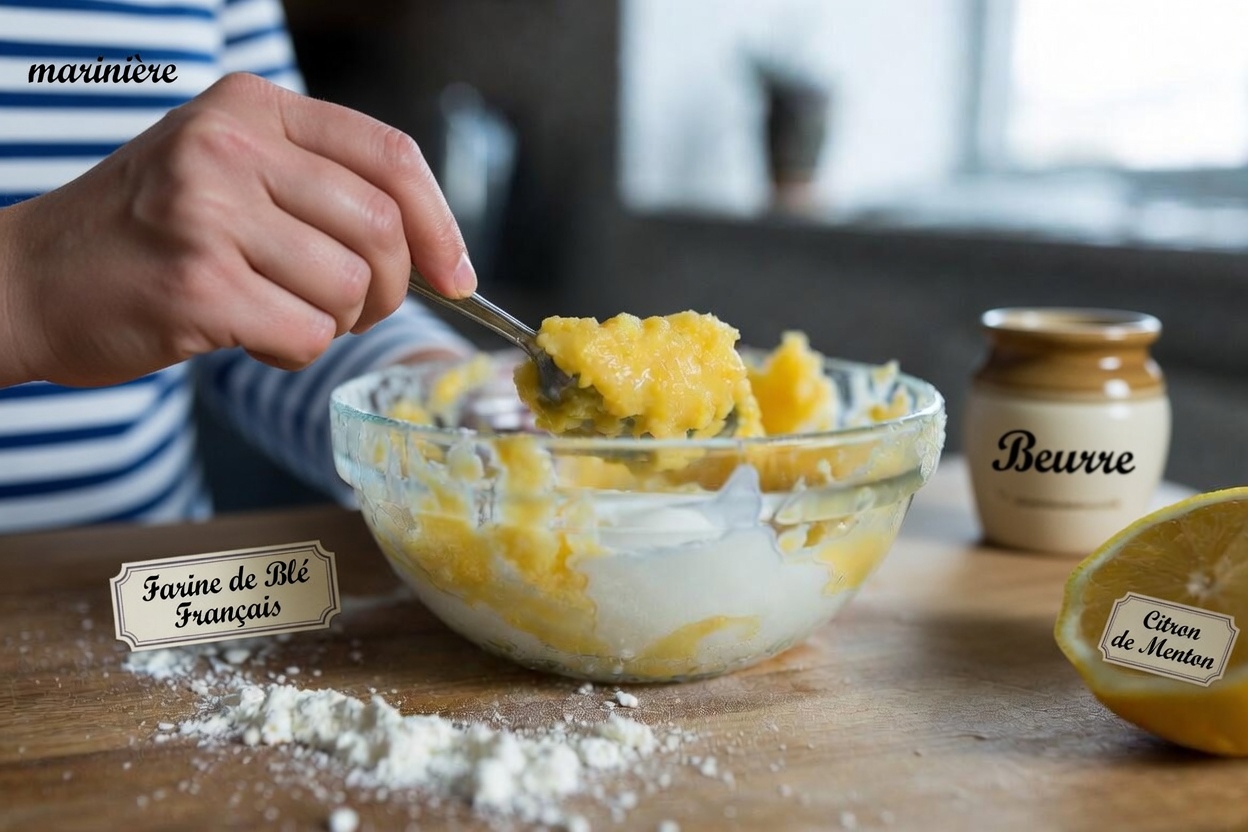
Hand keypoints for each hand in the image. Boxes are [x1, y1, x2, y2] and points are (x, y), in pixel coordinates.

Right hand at [0, 72, 474, 387]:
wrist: (28, 280)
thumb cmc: (145, 234)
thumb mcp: (225, 169)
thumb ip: (318, 184)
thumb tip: (435, 249)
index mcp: (252, 106)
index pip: (391, 155)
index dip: (442, 223)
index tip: (457, 275)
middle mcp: (231, 146)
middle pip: (383, 228)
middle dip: (390, 288)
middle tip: (355, 309)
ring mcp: (209, 212)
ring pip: (350, 287)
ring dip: (334, 323)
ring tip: (280, 315)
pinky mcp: (197, 284)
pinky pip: (308, 335)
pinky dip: (297, 353)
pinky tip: (254, 339)